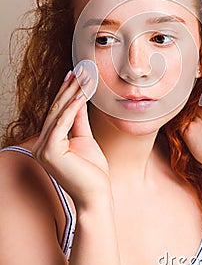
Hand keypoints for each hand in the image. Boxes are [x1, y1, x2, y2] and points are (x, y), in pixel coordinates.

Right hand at [32, 69, 109, 208]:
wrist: (96, 195)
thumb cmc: (93, 171)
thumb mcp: (85, 138)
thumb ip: (79, 120)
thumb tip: (80, 99)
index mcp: (48, 143)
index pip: (57, 113)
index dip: (67, 92)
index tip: (76, 75)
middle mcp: (41, 145)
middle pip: (57, 110)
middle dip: (70, 88)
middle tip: (81, 69)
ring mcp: (43, 149)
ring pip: (59, 113)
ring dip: (73, 92)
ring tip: (85, 76)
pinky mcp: (49, 151)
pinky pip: (62, 122)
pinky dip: (74, 106)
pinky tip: (82, 93)